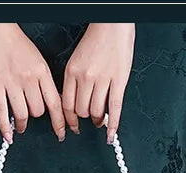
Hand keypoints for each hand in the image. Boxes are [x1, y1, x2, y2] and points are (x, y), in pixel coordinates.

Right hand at [0, 23, 65, 141]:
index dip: (60, 122)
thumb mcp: (38, 60)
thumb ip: (43, 80)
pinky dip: (5, 127)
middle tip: (32, 117)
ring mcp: (12, 83)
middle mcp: (29, 79)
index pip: (56, 103)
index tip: (62, 132)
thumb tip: (49, 101)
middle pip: (38, 111)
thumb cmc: (16, 43)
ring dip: (22, 125)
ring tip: (21, 127)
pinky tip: (8, 135)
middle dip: (36, 117)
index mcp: (42, 72)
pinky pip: (2, 112)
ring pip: (22, 114)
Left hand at [62, 23, 134, 142]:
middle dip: (85, 118)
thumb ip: (74, 81)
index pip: (66, 105)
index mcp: (71, 72)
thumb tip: (74, 104)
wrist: (113, 24)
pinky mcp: (119, 80)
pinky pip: (115, 107)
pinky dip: (113, 124)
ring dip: (98, 119)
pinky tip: (110, 134)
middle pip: (81, 110)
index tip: (71, 127)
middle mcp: (85, 77)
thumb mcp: (76, 60)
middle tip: (90, 120)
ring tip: (101, 119)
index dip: (69, 120)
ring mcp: (102, 79)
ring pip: (96, 111)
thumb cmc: (95, 41)